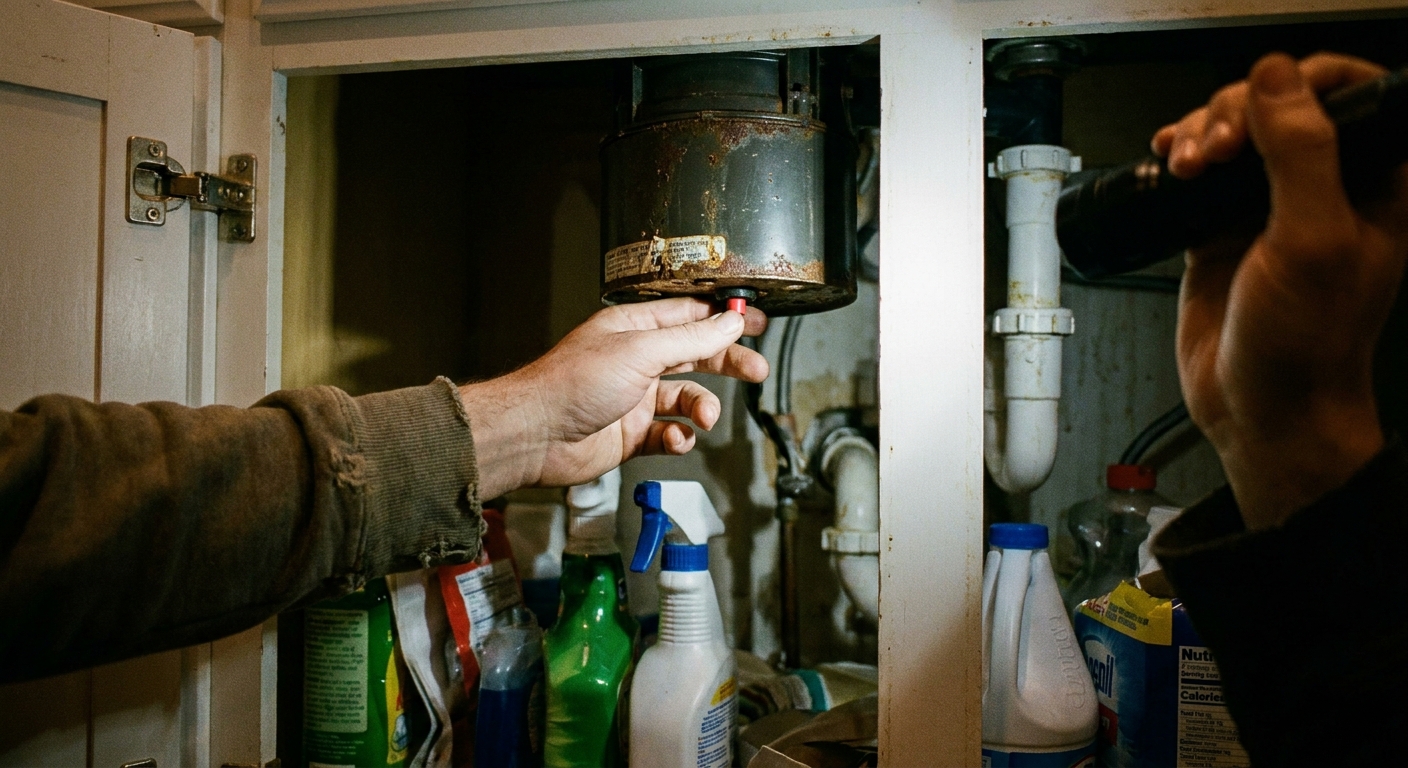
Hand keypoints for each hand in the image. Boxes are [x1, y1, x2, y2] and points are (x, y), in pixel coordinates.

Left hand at [458, 299, 767, 496]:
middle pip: (695, 355)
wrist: (536, 436)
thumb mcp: (640, 351)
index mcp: (633, 328)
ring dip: (701, 408)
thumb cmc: (571, 384)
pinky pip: (670, 433)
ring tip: (705, 416)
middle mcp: (635, 359)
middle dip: (727, 363)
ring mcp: (633, 397)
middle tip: (755, 369)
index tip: (754, 320)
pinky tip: (675, 438)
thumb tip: (728, 322)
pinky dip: (679, 437)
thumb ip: (691, 339)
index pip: (689, 315)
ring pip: (685, 398)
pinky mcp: (631, 432)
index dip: (723, 318)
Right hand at [1153, 53, 1407, 528]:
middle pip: (1277, 106)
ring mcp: (1270, 209)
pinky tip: (1167, 163)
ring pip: (1233, 134)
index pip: (1351, 96)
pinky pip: (1198, 173)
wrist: (1261, 412)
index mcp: (1373, 184)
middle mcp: (1325, 189)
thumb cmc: (1305, 347)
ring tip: (1185, 163)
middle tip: (1213, 148)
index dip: (1303, 81)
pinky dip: (1177, 158)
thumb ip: (1301, 154)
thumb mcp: (1311, 242)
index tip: (1263, 97)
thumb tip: (1276, 80)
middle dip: (1234, 110)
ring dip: (1199, 133)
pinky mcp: (1222, 230)